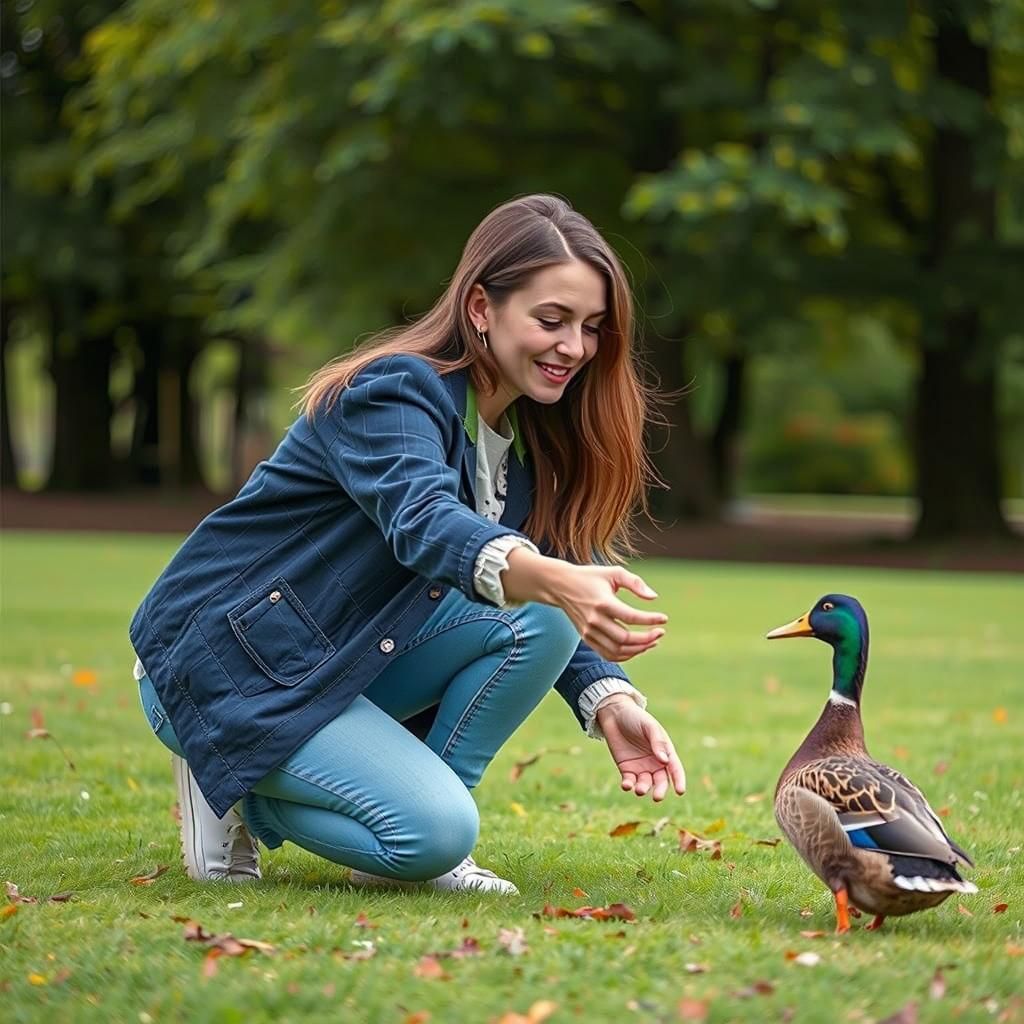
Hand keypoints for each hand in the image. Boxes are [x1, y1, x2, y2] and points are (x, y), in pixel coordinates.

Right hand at [545, 563, 666, 662]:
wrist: (561, 586)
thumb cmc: (591, 577)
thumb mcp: (613, 573)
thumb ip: (635, 583)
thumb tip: (654, 598)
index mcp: (603, 603)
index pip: (631, 617)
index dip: (650, 620)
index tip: (664, 619)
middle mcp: (594, 620)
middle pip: (625, 639)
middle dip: (647, 639)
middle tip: (660, 632)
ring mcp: (589, 632)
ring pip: (617, 651)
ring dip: (638, 650)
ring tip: (652, 641)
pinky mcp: (586, 638)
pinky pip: (608, 654)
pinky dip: (625, 655)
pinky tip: (637, 648)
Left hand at [596, 696, 685, 800]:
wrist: (614, 714)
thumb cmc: (636, 718)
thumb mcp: (649, 726)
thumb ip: (657, 743)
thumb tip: (665, 761)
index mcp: (665, 751)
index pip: (675, 769)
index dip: (679, 780)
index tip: (680, 791)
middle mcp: (655, 763)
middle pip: (661, 781)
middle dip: (660, 790)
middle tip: (657, 797)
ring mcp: (641, 767)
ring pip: (645, 784)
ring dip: (643, 789)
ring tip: (639, 790)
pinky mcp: (626, 769)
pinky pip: (629, 781)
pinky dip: (628, 785)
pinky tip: (626, 785)